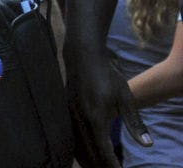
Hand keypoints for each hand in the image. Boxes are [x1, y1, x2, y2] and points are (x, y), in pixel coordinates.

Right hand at [65, 49, 150, 166]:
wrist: (82, 57)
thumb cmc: (107, 75)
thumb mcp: (126, 98)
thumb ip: (135, 123)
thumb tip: (148, 144)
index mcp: (96, 117)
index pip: (103, 151)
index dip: (112, 165)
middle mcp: (80, 120)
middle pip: (89, 154)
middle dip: (101, 166)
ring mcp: (70, 116)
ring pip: (77, 148)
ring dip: (90, 161)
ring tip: (102, 165)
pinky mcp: (65, 113)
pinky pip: (71, 139)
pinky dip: (80, 151)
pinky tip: (88, 152)